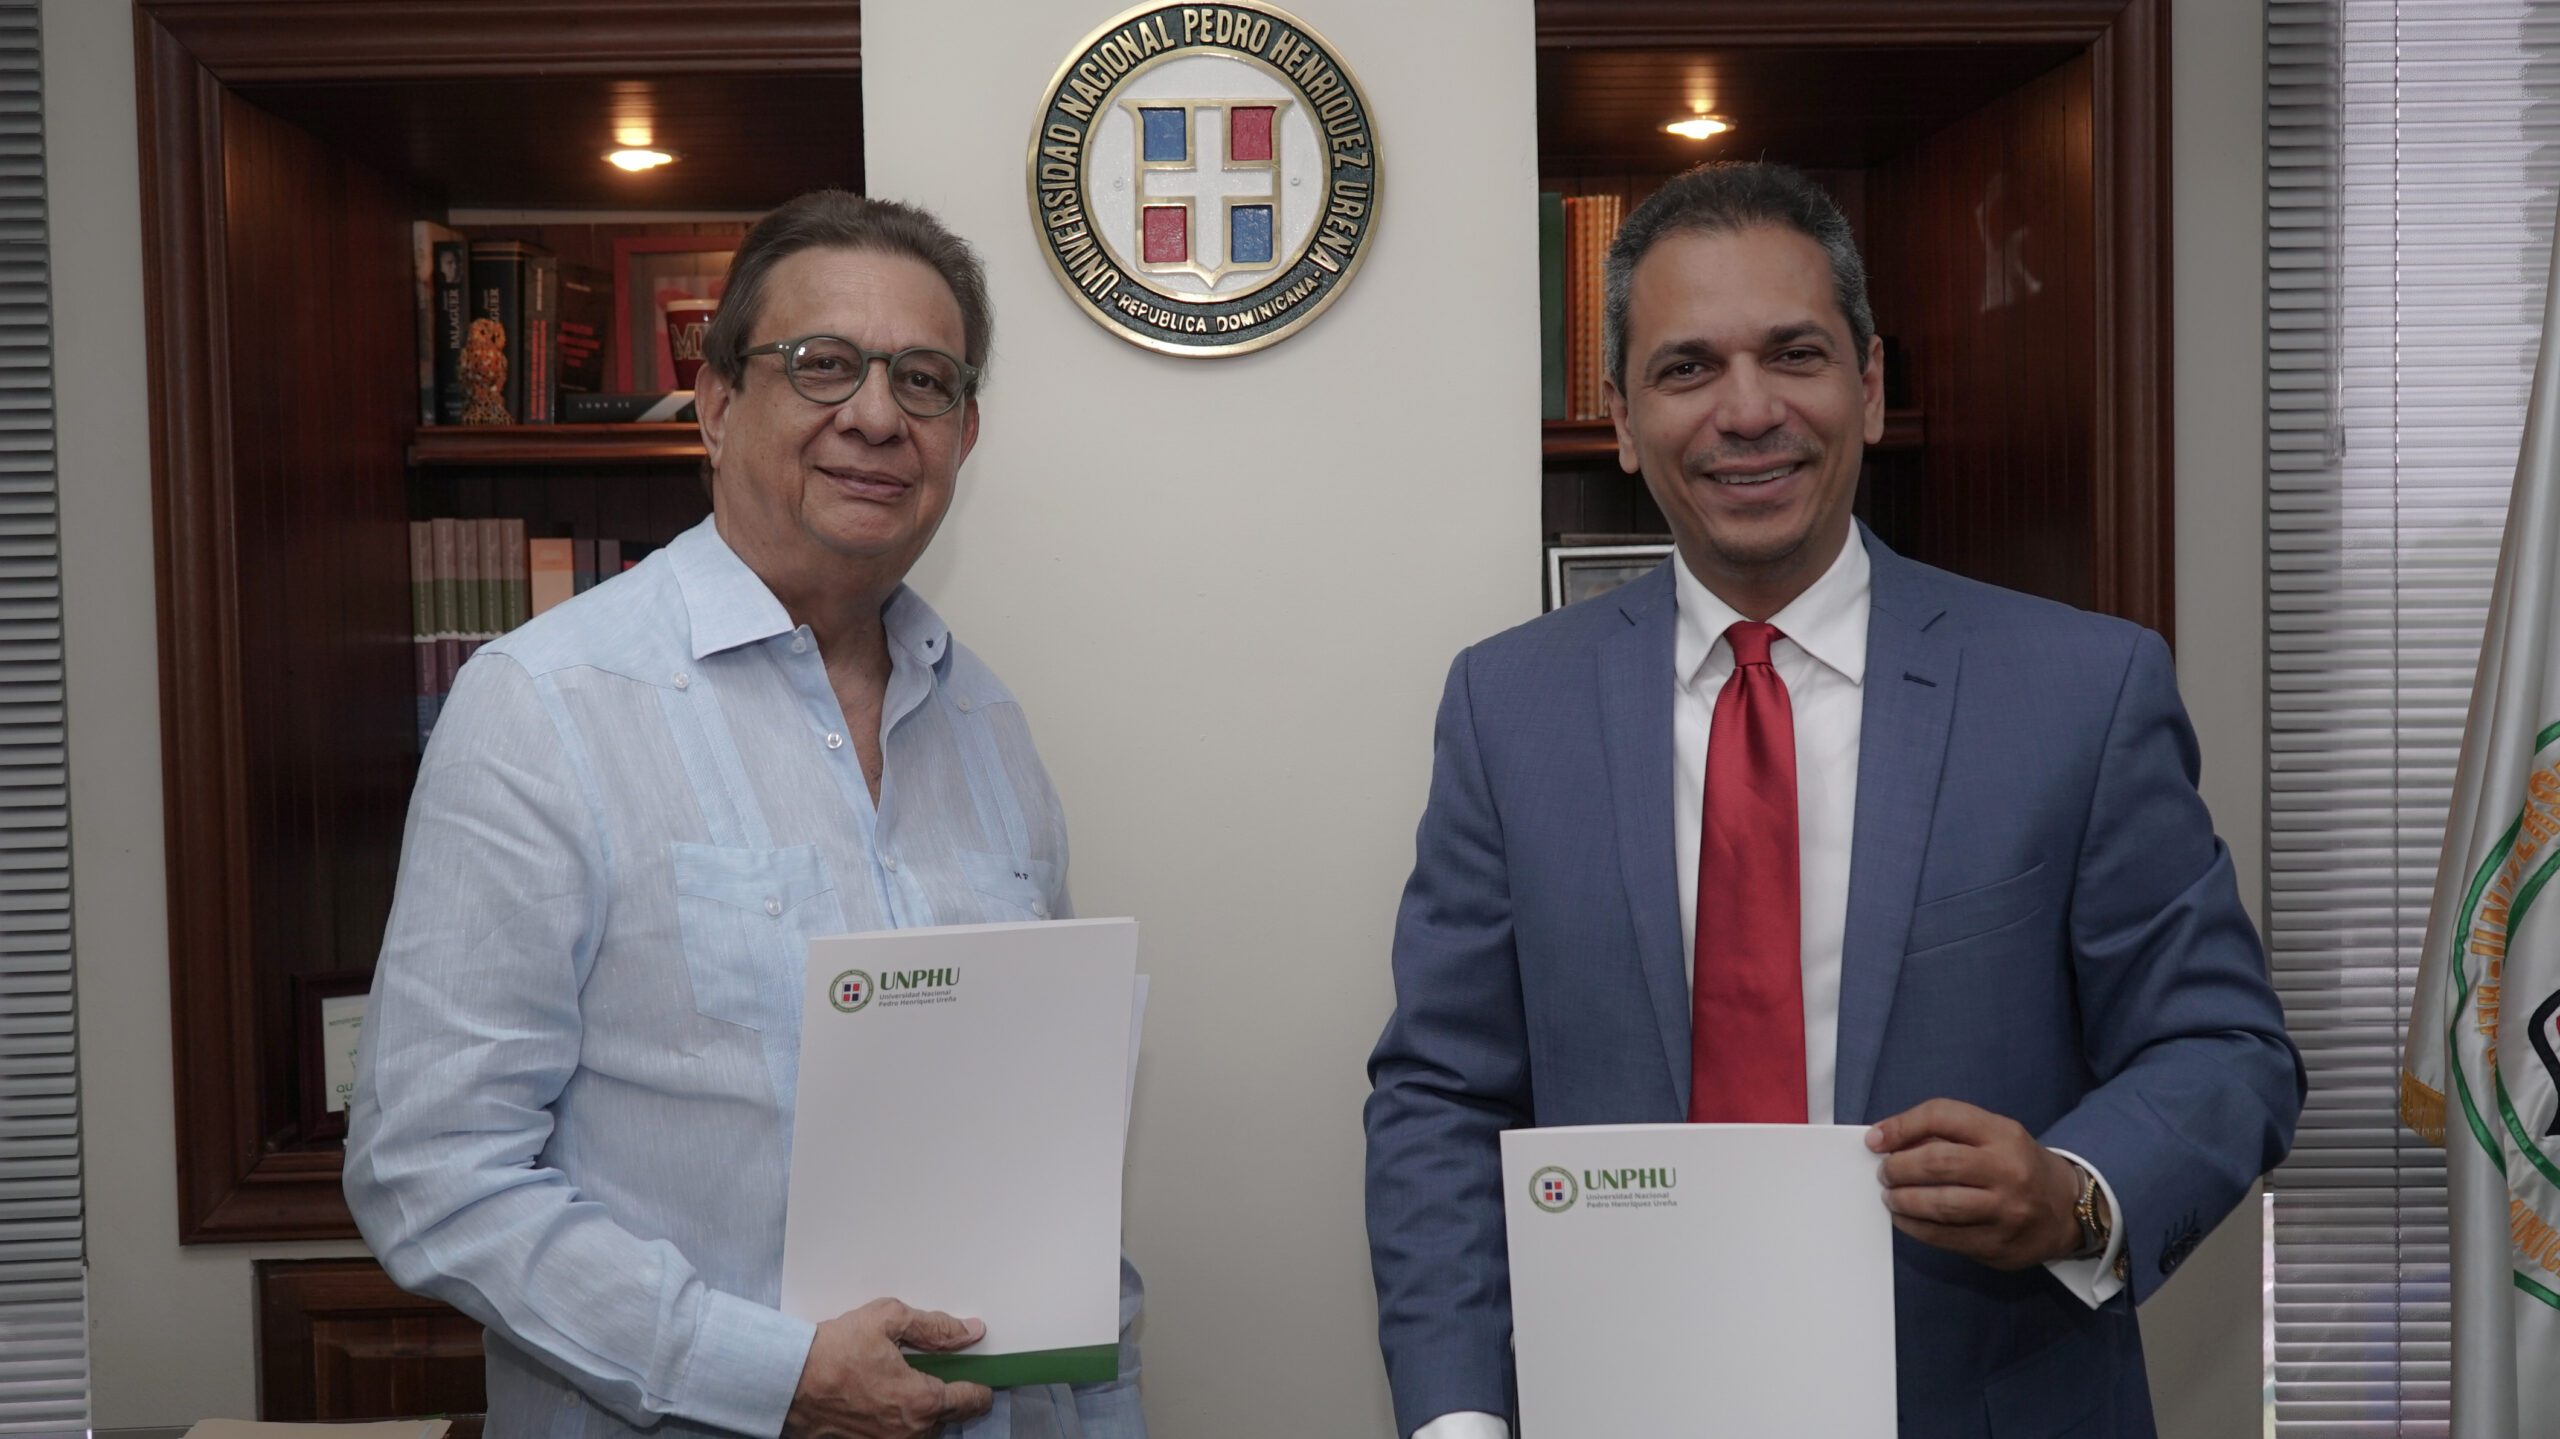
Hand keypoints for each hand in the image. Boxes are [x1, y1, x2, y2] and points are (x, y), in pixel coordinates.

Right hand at [781, 1298, 994, 1438]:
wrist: (786, 1381)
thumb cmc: (832, 1351)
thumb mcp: (888, 1320)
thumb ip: (935, 1328)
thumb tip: (970, 1332)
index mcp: (922, 1402)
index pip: (972, 1401)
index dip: (981, 1386)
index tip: (982, 1377)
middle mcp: (909, 1432)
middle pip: (949, 1418)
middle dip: (949, 1396)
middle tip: (938, 1371)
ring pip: (923, 1430)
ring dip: (923, 1410)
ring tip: (906, 1382)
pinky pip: (897, 1434)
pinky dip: (898, 1419)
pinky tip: (883, 1396)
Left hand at [1866, 1098, 2083, 1269]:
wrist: (2067, 1209)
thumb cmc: (2016, 1165)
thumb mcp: (1993, 1134)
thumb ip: (1945, 1132)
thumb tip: (1887, 1140)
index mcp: (2003, 1134)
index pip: (1942, 1116)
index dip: (1901, 1125)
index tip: (1875, 1139)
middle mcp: (2008, 1171)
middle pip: (1937, 1163)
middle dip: (1898, 1168)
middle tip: (1884, 1173)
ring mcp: (2006, 1212)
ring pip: (1939, 1205)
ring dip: (1902, 1200)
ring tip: (1890, 1196)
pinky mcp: (1998, 1245)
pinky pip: (1945, 1238)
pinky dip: (1915, 1227)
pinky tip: (1905, 1219)